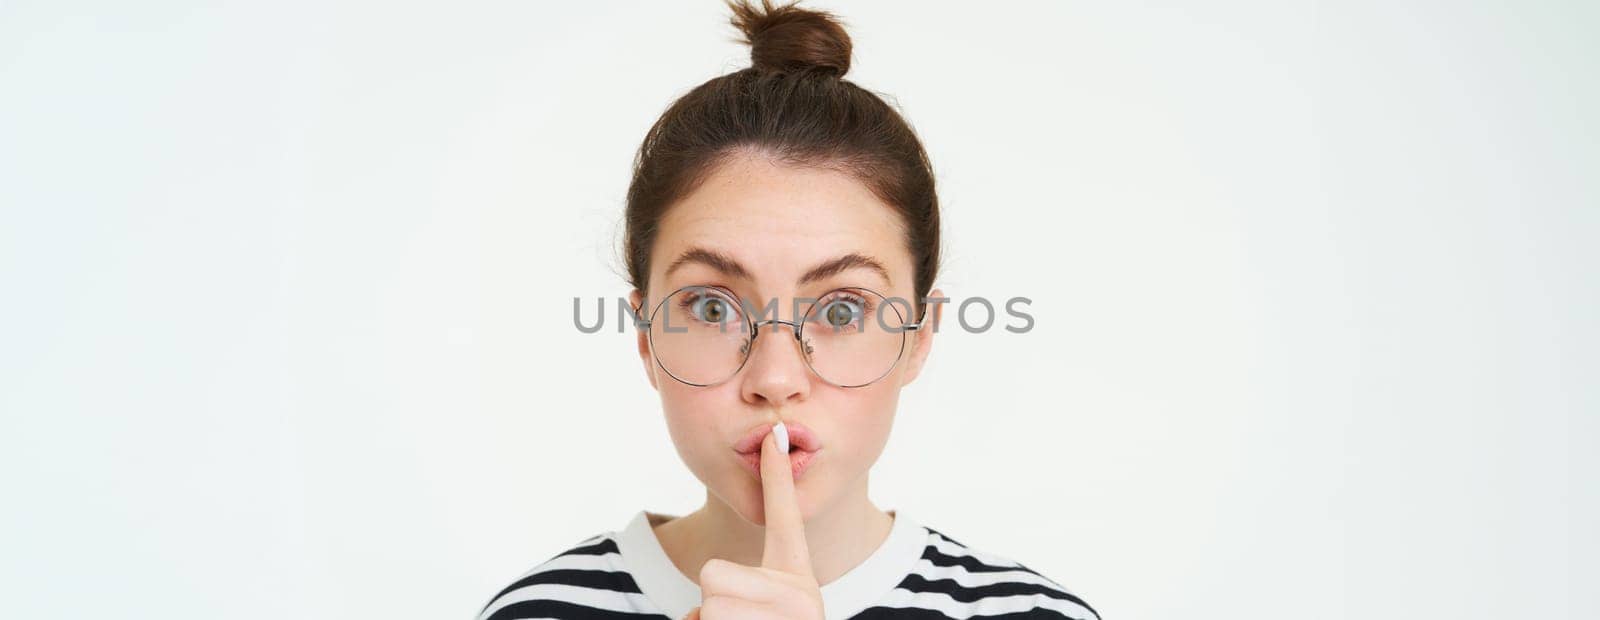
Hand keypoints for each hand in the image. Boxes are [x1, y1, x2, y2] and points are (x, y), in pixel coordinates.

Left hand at [682, 424, 823, 619]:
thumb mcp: (766, 611)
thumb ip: (738, 593)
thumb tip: (694, 612)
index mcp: (798, 579)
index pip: (785, 518)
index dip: (778, 476)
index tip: (777, 432)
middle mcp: (802, 596)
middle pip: (713, 577)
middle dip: (709, 607)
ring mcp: (791, 617)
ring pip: (706, 610)